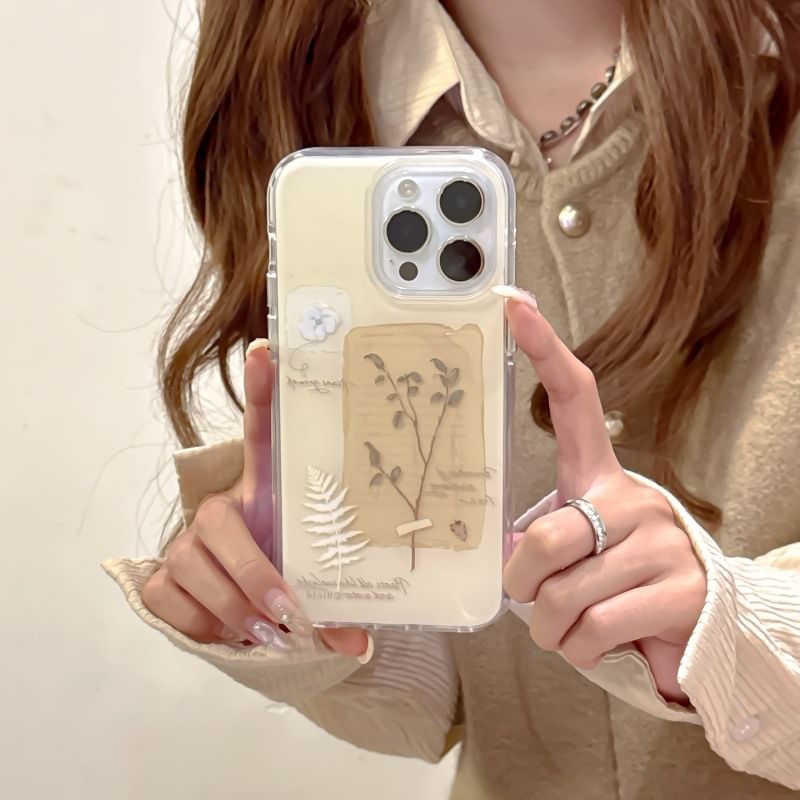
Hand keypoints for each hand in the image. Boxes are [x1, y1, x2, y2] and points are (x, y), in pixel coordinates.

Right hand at [142, 340, 367, 657]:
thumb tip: (359, 645)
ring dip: (231, 607)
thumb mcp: (317, 580)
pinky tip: (227, 634)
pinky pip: (167, 597)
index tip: (269, 350)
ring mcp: (186, 542)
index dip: (264, 390)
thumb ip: (338, 605)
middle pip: (221, 522)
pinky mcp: (160, 575)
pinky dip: (200, 623)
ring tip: (264, 634)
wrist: (249, 615)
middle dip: (254, 572)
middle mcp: (220, 509)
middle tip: (287, 611)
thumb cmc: (291, 580)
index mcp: (266, 494)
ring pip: (193, 565)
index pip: (261, 433)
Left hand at [499, 289, 706, 702]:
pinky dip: (576, 649)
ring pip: (565, 595)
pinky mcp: (680, 591)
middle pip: (547, 539)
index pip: (576, 399)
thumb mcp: (579, 546)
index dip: (543, 351)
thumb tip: (509, 559)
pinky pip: (594, 630)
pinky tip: (592, 643)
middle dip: (522, 585)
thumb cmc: (616, 577)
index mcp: (602, 475)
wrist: (698, 621)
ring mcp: (660, 542)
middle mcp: (634, 498)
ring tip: (565, 626)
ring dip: (549, 627)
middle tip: (528, 598)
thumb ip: (544, 539)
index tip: (514, 305)